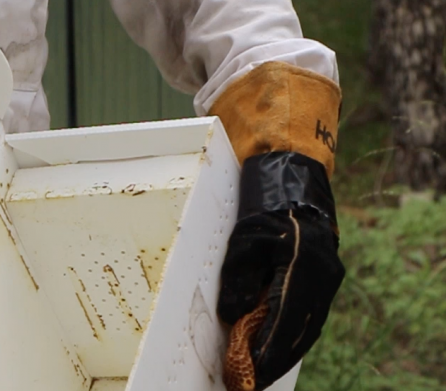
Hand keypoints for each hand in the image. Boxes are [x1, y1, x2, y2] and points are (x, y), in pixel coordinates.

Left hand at [218, 152, 344, 390]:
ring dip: (286, 353)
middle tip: (252, 380)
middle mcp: (323, 277)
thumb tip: (233, 317)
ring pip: (308, 328)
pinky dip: (293, 338)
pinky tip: (276, 352)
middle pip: (301, 330)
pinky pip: (310, 319)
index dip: (270, 347)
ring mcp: (330, 281)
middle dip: (277, 359)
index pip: (286, 316)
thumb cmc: (262, 214)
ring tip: (262, 373)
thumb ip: (237, 280)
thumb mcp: (242, 243)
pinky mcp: (327, 283)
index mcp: (303, 265)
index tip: (252, 369)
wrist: (293, 190)